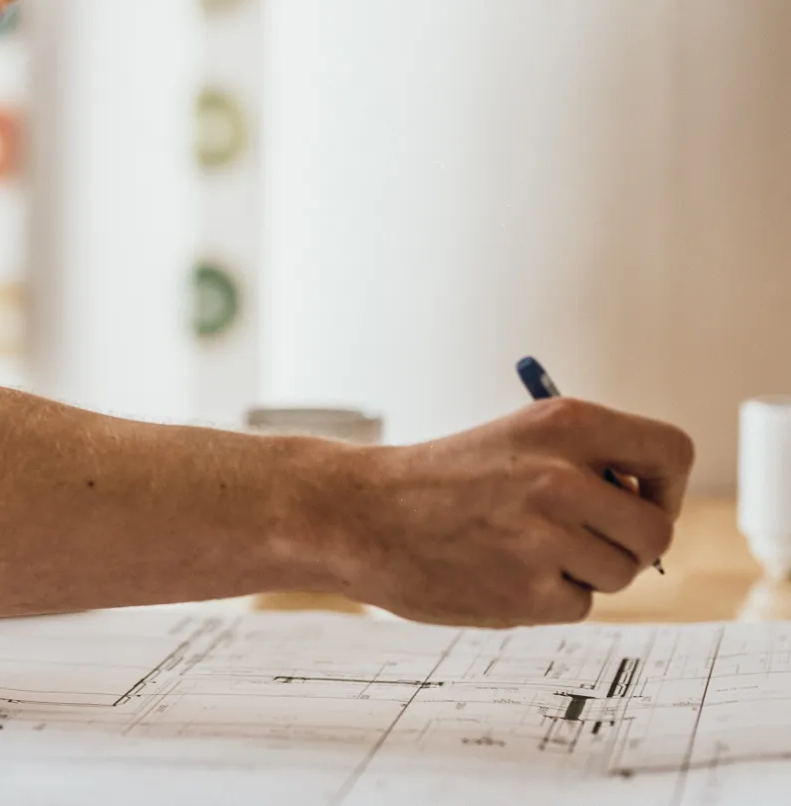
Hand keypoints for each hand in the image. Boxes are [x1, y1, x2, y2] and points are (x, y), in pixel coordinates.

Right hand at [336, 398, 693, 625]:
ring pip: (621, 574)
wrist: (358, 514)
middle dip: (631, 545)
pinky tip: (498, 573)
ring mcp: (546, 536)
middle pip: (657, 531)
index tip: (637, 499)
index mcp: (564, 424)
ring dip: (584, 573)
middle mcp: (563, 476)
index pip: (671, 452)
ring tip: (524, 552)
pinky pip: (578, 606)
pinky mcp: (528, 590)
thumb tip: (650, 510)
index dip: (664, 485)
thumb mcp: (514, 440)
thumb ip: (585, 464)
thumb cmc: (437, 480)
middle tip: (587, 542)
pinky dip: (546, 598)